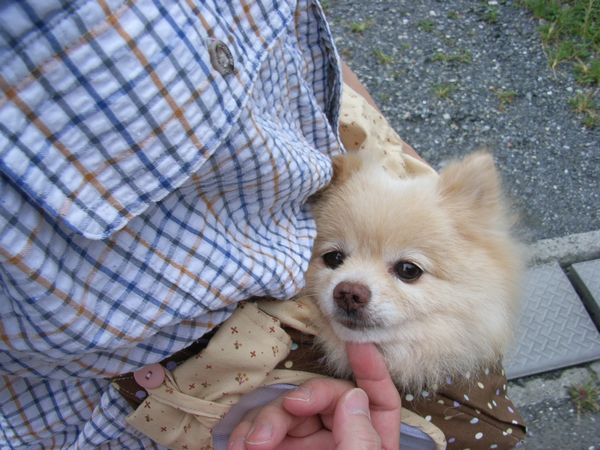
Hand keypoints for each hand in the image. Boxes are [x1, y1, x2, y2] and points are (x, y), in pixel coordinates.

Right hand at [228, 342, 400, 449]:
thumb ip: (359, 439)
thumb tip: (353, 396)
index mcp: (369, 444)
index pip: (379, 400)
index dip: (371, 369)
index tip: (355, 342)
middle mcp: (338, 438)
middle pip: (323, 397)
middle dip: (296, 400)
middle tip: (281, 413)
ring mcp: (306, 445)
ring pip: (287, 410)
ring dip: (265, 420)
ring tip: (249, 444)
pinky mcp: (276, 449)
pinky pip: (262, 429)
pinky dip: (248, 432)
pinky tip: (237, 444)